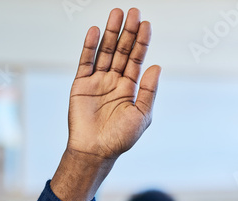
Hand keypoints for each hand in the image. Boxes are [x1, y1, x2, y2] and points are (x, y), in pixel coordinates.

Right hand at [67, 8, 161, 160]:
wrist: (95, 150)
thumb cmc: (120, 138)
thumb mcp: (141, 115)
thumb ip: (149, 91)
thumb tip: (156, 66)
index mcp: (129, 88)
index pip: (137, 59)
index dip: (142, 42)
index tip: (146, 24)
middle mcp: (114, 81)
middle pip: (122, 51)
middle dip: (128, 32)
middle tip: (133, 12)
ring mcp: (97, 81)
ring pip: (105, 52)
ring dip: (111, 33)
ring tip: (117, 14)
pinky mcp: (81, 85)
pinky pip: (86, 62)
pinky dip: (90, 46)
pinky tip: (95, 31)